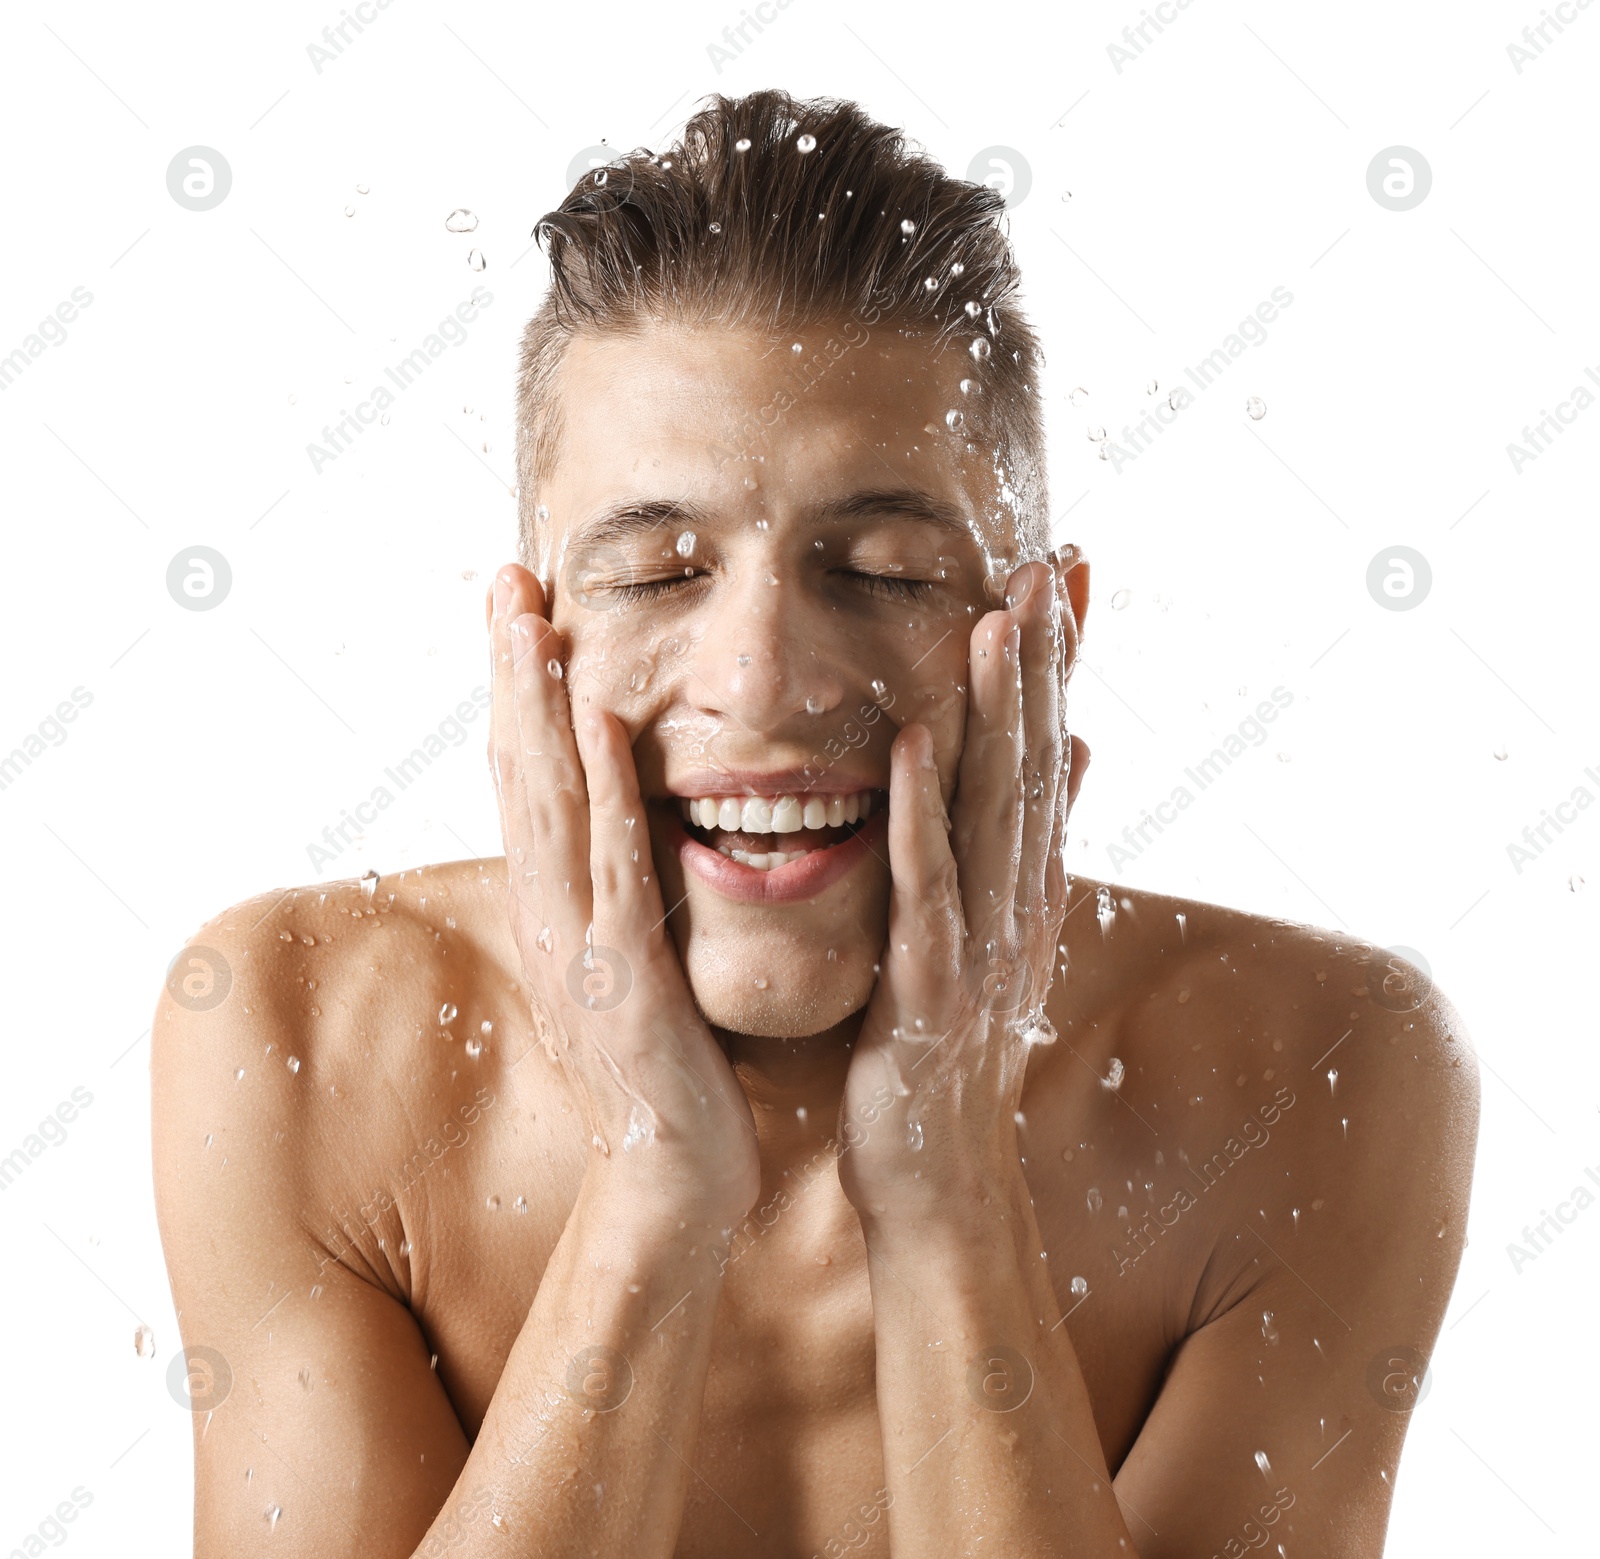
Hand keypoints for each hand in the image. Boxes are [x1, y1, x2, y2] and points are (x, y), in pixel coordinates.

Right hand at [487, 564, 760, 1225]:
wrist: (674, 1180)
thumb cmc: (665, 1069)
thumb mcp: (633, 962)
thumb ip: (623, 891)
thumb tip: (630, 824)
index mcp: (560, 909)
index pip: (532, 782)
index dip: (520, 694)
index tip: (520, 609)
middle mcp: (552, 917)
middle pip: (523, 774)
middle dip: (512, 674)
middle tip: (505, 581)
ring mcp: (579, 949)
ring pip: (553, 808)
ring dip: (539, 711)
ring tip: (531, 623)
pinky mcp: (623, 985)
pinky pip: (613, 874)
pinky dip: (607, 798)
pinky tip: (605, 732)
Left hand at [835, 560, 1087, 1224]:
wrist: (938, 1182)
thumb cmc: (949, 1059)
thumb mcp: (996, 942)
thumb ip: (1026, 851)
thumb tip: (1072, 755)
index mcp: (1024, 891)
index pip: (1048, 757)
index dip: (1061, 666)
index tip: (1066, 577)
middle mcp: (1016, 908)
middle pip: (1035, 767)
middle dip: (1044, 663)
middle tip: (1049, 563)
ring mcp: (979, 948)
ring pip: (993, 814)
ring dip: (999, 715)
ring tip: (1000, 619)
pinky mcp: (928, 992)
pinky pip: (925, 890)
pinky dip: (921, 813)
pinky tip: (912, 739)